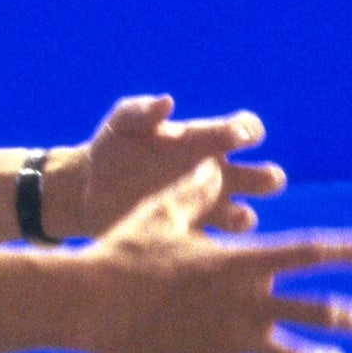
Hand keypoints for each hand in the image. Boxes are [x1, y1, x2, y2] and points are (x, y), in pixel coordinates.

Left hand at [57, 95, 284, 238]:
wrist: (85, 189)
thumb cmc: (111, 146)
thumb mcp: (122, 122)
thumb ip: (143, 111)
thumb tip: (168, 102)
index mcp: (204, 142)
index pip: (247, 130)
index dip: (249, 132)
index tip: (234, 138)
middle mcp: (213, 176)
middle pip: (264, 178)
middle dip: (266, 178)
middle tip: (250, 181)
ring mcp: (203, 210)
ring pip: (246, 218)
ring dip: (244, 217)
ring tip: (229, 217)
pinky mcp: (186, 237)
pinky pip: (215, 249)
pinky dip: (217, 250)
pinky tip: (205, 249)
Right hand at [74, 157, 351, 352]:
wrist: (92, 303)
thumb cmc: (124, 250)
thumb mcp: (162, 213)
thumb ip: (195, 195)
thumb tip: (210, 167)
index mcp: (243, 262)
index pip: (311, 253)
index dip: (348, 251)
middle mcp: (247, 303)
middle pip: (318, 312)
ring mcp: (230, 339)